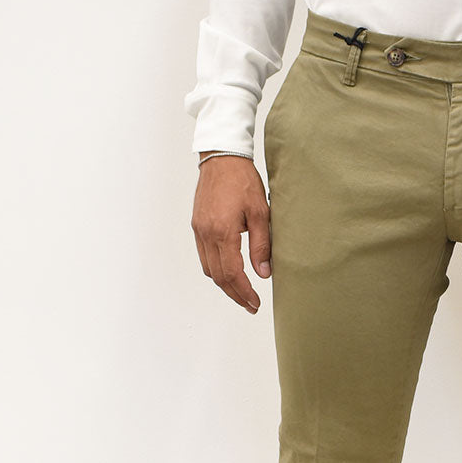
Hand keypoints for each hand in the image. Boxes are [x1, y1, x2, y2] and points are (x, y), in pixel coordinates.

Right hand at [191, 153, 271, 313]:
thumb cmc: (242, 180)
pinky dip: (216, 270)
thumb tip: (264, 273)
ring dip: (224, 285)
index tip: (255, 303)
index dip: (244, 292)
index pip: (232, 273)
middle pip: (218, 276)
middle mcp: (206, 233)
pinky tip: (229, 273)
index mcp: (222, 232)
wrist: (221, 157)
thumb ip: (261, 245)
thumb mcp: (260, 213)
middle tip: (250, 305)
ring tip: (242, 293)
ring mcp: (199, 230)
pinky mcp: (197, 225)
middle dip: (235, 294)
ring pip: (209, 269)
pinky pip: (204, 256)